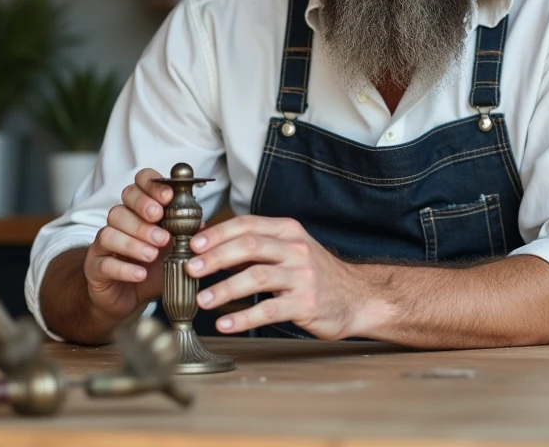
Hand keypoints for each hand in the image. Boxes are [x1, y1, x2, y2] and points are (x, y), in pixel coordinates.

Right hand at [82, 168, 178, 327]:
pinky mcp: (95, 267)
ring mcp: (103, 245)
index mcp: (138, 212)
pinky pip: (104, 262)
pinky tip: (140, 274)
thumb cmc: (152, 269)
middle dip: (142, 215)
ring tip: (153, 255)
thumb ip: (186, 237)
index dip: (151, 186)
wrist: (126, 299)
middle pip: (122, 206)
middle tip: (162, 231)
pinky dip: (124, 268)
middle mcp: (118, 224)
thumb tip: (202, 224)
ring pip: (110, 232)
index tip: (168, 197)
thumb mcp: (174, 252)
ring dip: (134, 242)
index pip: (138, 185)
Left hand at [186, 216, 365, 339]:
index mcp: (288, 232)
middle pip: (250, 246)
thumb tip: (207, 242)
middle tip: (191, 269)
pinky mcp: (304, 304)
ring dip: (225, 288)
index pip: (248, 224)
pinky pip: (268, 310)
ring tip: (202, 299)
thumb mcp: (288, 249)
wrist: (356, 297)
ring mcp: (302, 277)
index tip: (193, 244)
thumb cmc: (314, 273)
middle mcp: (295, 250)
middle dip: (216, 256)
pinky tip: (225, 324)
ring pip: (257, 277)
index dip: (218, 233)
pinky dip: (243, 318)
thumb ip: (253, 246)